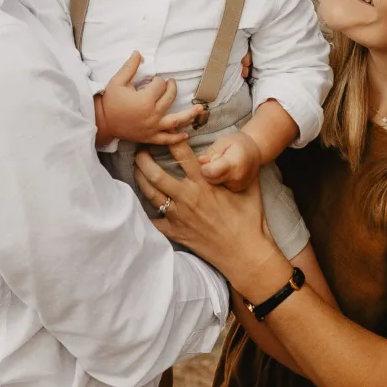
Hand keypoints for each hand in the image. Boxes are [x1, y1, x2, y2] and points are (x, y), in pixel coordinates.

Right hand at [96, 53, 202, 146]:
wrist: (103, 122)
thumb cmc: (110, 101)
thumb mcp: (117, 81)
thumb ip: (130, 66)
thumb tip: (139, 52)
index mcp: (145, 100)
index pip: (159, 85)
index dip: (157, 80)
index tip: (152, 80)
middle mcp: (152, 114)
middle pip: (170, 98)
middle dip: (172, 88)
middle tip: (171, 83)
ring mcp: (153, 127)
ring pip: (176, 120)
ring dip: (189, 114)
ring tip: (200, 109)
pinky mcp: (150, 137)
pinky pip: (166, 139)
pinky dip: (177, 138)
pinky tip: (186, 134)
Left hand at [135, 137, 290, 299]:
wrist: (246, 253)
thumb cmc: (250, 219)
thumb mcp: (249, 187)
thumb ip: (236, 169)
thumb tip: (233, 153)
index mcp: (204, 183)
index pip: (181, 154)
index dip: (170, 140)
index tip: (165, 133)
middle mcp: (188, 197)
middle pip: (156, 174)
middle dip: (143, 159)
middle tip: (139, 151)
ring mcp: (179, 216)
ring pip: (150, 194)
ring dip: (140, 179)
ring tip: (137, 169)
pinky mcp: (176, 232)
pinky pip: (154, 222)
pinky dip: (145, 213)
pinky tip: (139, 205)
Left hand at [198, 131, 262, 191]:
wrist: (256, 151)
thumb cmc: (238, 143)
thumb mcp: (224, 141)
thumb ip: (211, 151)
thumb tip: (201, 161)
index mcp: (233, 164)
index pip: (210, 172)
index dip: (204, 168)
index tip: (206, 162)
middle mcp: (236, 178)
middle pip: (211, 181)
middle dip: (208, 173)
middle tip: (215, 163)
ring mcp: (238, 185)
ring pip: (215, 184)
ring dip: (214, 177)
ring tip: (223, 166)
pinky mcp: (238, 189)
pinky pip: (221, 187)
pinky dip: (220, 180)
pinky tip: (227, 172)